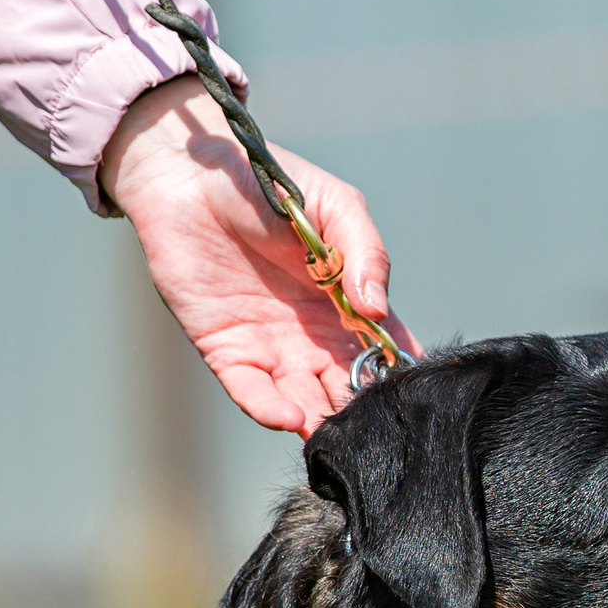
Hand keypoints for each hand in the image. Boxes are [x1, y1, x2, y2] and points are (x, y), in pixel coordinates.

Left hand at [100, 76, 417, 436]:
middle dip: (361, 409)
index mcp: (348, 302)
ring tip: (334, 433)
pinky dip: (269, 409)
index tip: (417, 395)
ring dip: (320, 422)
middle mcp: (313, 335)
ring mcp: (270, 347)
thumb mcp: (337, 207)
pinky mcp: (226, 350)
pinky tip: (291, 419)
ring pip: (302, 400)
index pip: (385, 350)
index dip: (401, 373)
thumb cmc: (266, 183)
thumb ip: (367, 254)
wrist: (191, 174)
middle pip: (346, 386)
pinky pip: (250, 390)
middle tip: (374, 426)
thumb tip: (379, 311)